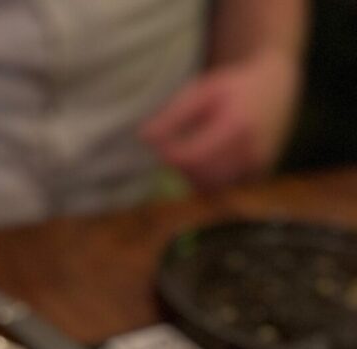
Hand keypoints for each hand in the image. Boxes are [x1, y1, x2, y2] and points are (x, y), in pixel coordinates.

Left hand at [141, 49, 299, 190]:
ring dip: (194, 175)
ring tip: (196, 149)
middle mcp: (250, 151)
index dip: (169, 155)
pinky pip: (223, 189)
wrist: (277, 89)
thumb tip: (143, 138)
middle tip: (178, 146)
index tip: (159, 146)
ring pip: (210, 187)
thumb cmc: (232, 88)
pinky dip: (210, 179)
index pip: (190, 157)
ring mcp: (256, 167)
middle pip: (198, 175)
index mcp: (235, 126)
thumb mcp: (202, 92)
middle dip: (181, 166)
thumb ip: (173, 115)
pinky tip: (212, 158)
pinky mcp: (257, 177)